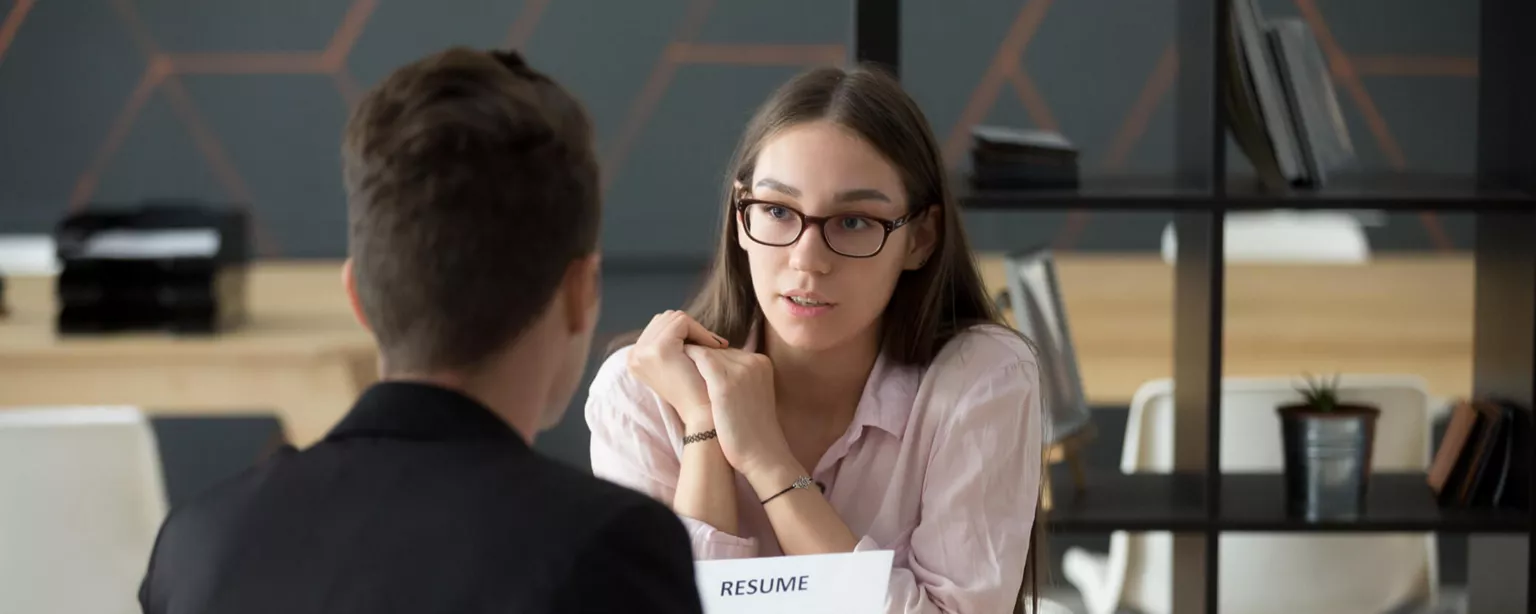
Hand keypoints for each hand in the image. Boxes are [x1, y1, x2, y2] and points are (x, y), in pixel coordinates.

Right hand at [627, 310, 726, 429]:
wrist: (702, 413)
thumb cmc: (695, 389)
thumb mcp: (675, 363)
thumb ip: (670, 342)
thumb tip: (679, 319)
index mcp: (634, 357)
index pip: (659, 325)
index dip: (684, 331)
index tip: (706, 343)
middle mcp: (633, 355)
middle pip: (664, 317)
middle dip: (690, 328)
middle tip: (713, 344)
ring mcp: (643, 352)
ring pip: (674, 317)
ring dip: (698, 330)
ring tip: (713, 347)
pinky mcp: (659, 349)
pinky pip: (682, 322)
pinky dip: (701, 331)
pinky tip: (713, 347)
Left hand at [683, 346, 794, 480]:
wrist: (761, 452)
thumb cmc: (752, 429)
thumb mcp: (753, 393)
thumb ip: (739, 377)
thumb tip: (711, 370)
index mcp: (761, 362)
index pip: (728, 351)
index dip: (710, 358)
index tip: (693, 368)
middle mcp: (753, 361)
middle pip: (717, 350)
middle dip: (700, 359)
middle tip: (680, 366)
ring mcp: (740, 370)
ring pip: (707, 352)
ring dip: (691, 360)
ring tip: (676, 367)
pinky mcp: (725, 382)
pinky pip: (701, 359)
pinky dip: (687, 361)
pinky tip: (676, 367)